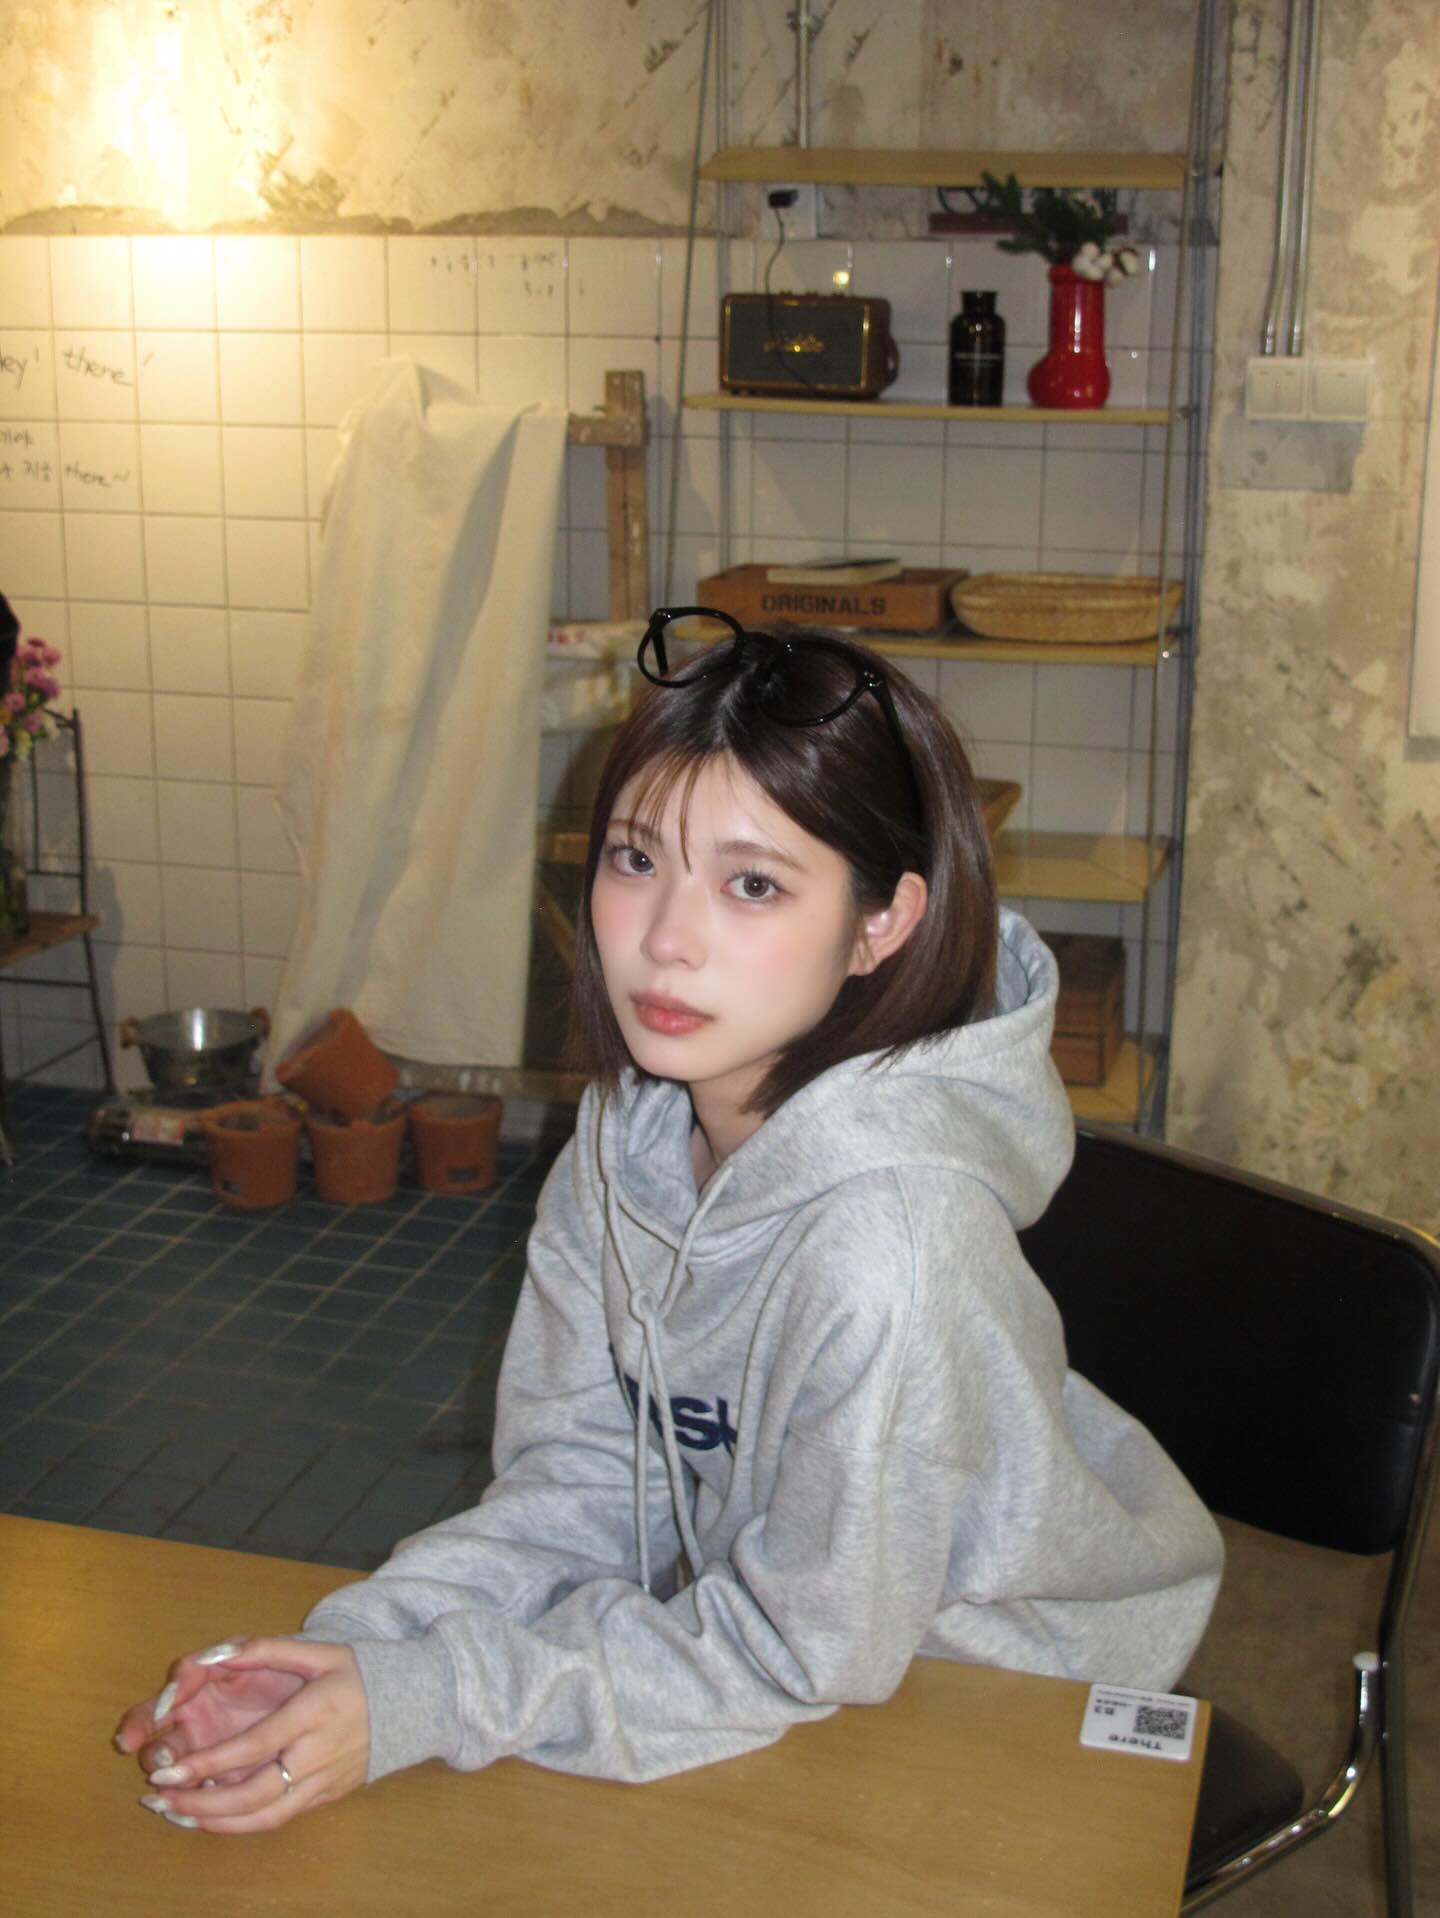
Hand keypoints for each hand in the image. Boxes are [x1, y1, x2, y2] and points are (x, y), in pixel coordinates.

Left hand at [114, 1638, 369, 1833]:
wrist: (414, 1703)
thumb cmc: (361, 1671)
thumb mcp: (320, 1650)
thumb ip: (268, 1649)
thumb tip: (220, 1653)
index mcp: (313, 1714)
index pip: (254, 1747)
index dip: (208, 1763)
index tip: (168, 1770)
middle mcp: (317, 1755)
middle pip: (254, 1794)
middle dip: (201, 1802)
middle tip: (160, 1799)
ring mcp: (324, 1782)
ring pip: (264, 1817)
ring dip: (216, 1822)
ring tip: (176, 1815)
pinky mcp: (327, 1798)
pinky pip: (279, 1820)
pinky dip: (240, 1825)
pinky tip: (212, 1819)